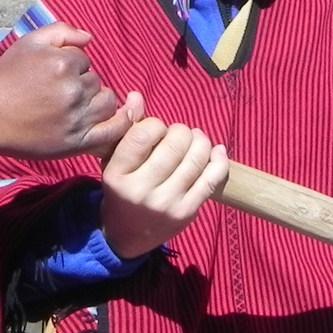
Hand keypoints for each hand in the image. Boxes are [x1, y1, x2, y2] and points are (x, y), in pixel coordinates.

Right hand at [0, 23, 139, 159]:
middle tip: (56, 94)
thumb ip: (62, 31)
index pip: (85, 60)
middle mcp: (73, 90)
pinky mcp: (77, 142)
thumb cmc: (6, 78)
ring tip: (72, 106)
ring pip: (106, 103)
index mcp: (62, 63)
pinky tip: (123, 117)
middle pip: (95, 82)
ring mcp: (77, 118)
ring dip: (96, 101)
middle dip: (82, 84)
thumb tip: (89, 38)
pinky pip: (113, 130)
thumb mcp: (29, 43)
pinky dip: (121, 123)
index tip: (51, 77)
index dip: (70, 66)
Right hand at [100, 121, 228, 259]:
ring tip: (195, 141)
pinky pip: (212, 179)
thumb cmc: (121, 190)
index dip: (156, 124)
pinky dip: (219, 160)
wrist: (126, 236)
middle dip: (181, 132)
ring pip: (197, 158)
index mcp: (117, 174)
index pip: (144, 133)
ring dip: (201, 141)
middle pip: (176, 143)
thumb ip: (127, 127)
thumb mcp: (113, 161)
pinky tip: (216, 151)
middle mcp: (141, 190)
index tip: (157, 131)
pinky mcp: (187, 213)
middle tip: (179, 136)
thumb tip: (136, 95)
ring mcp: (167, 203)